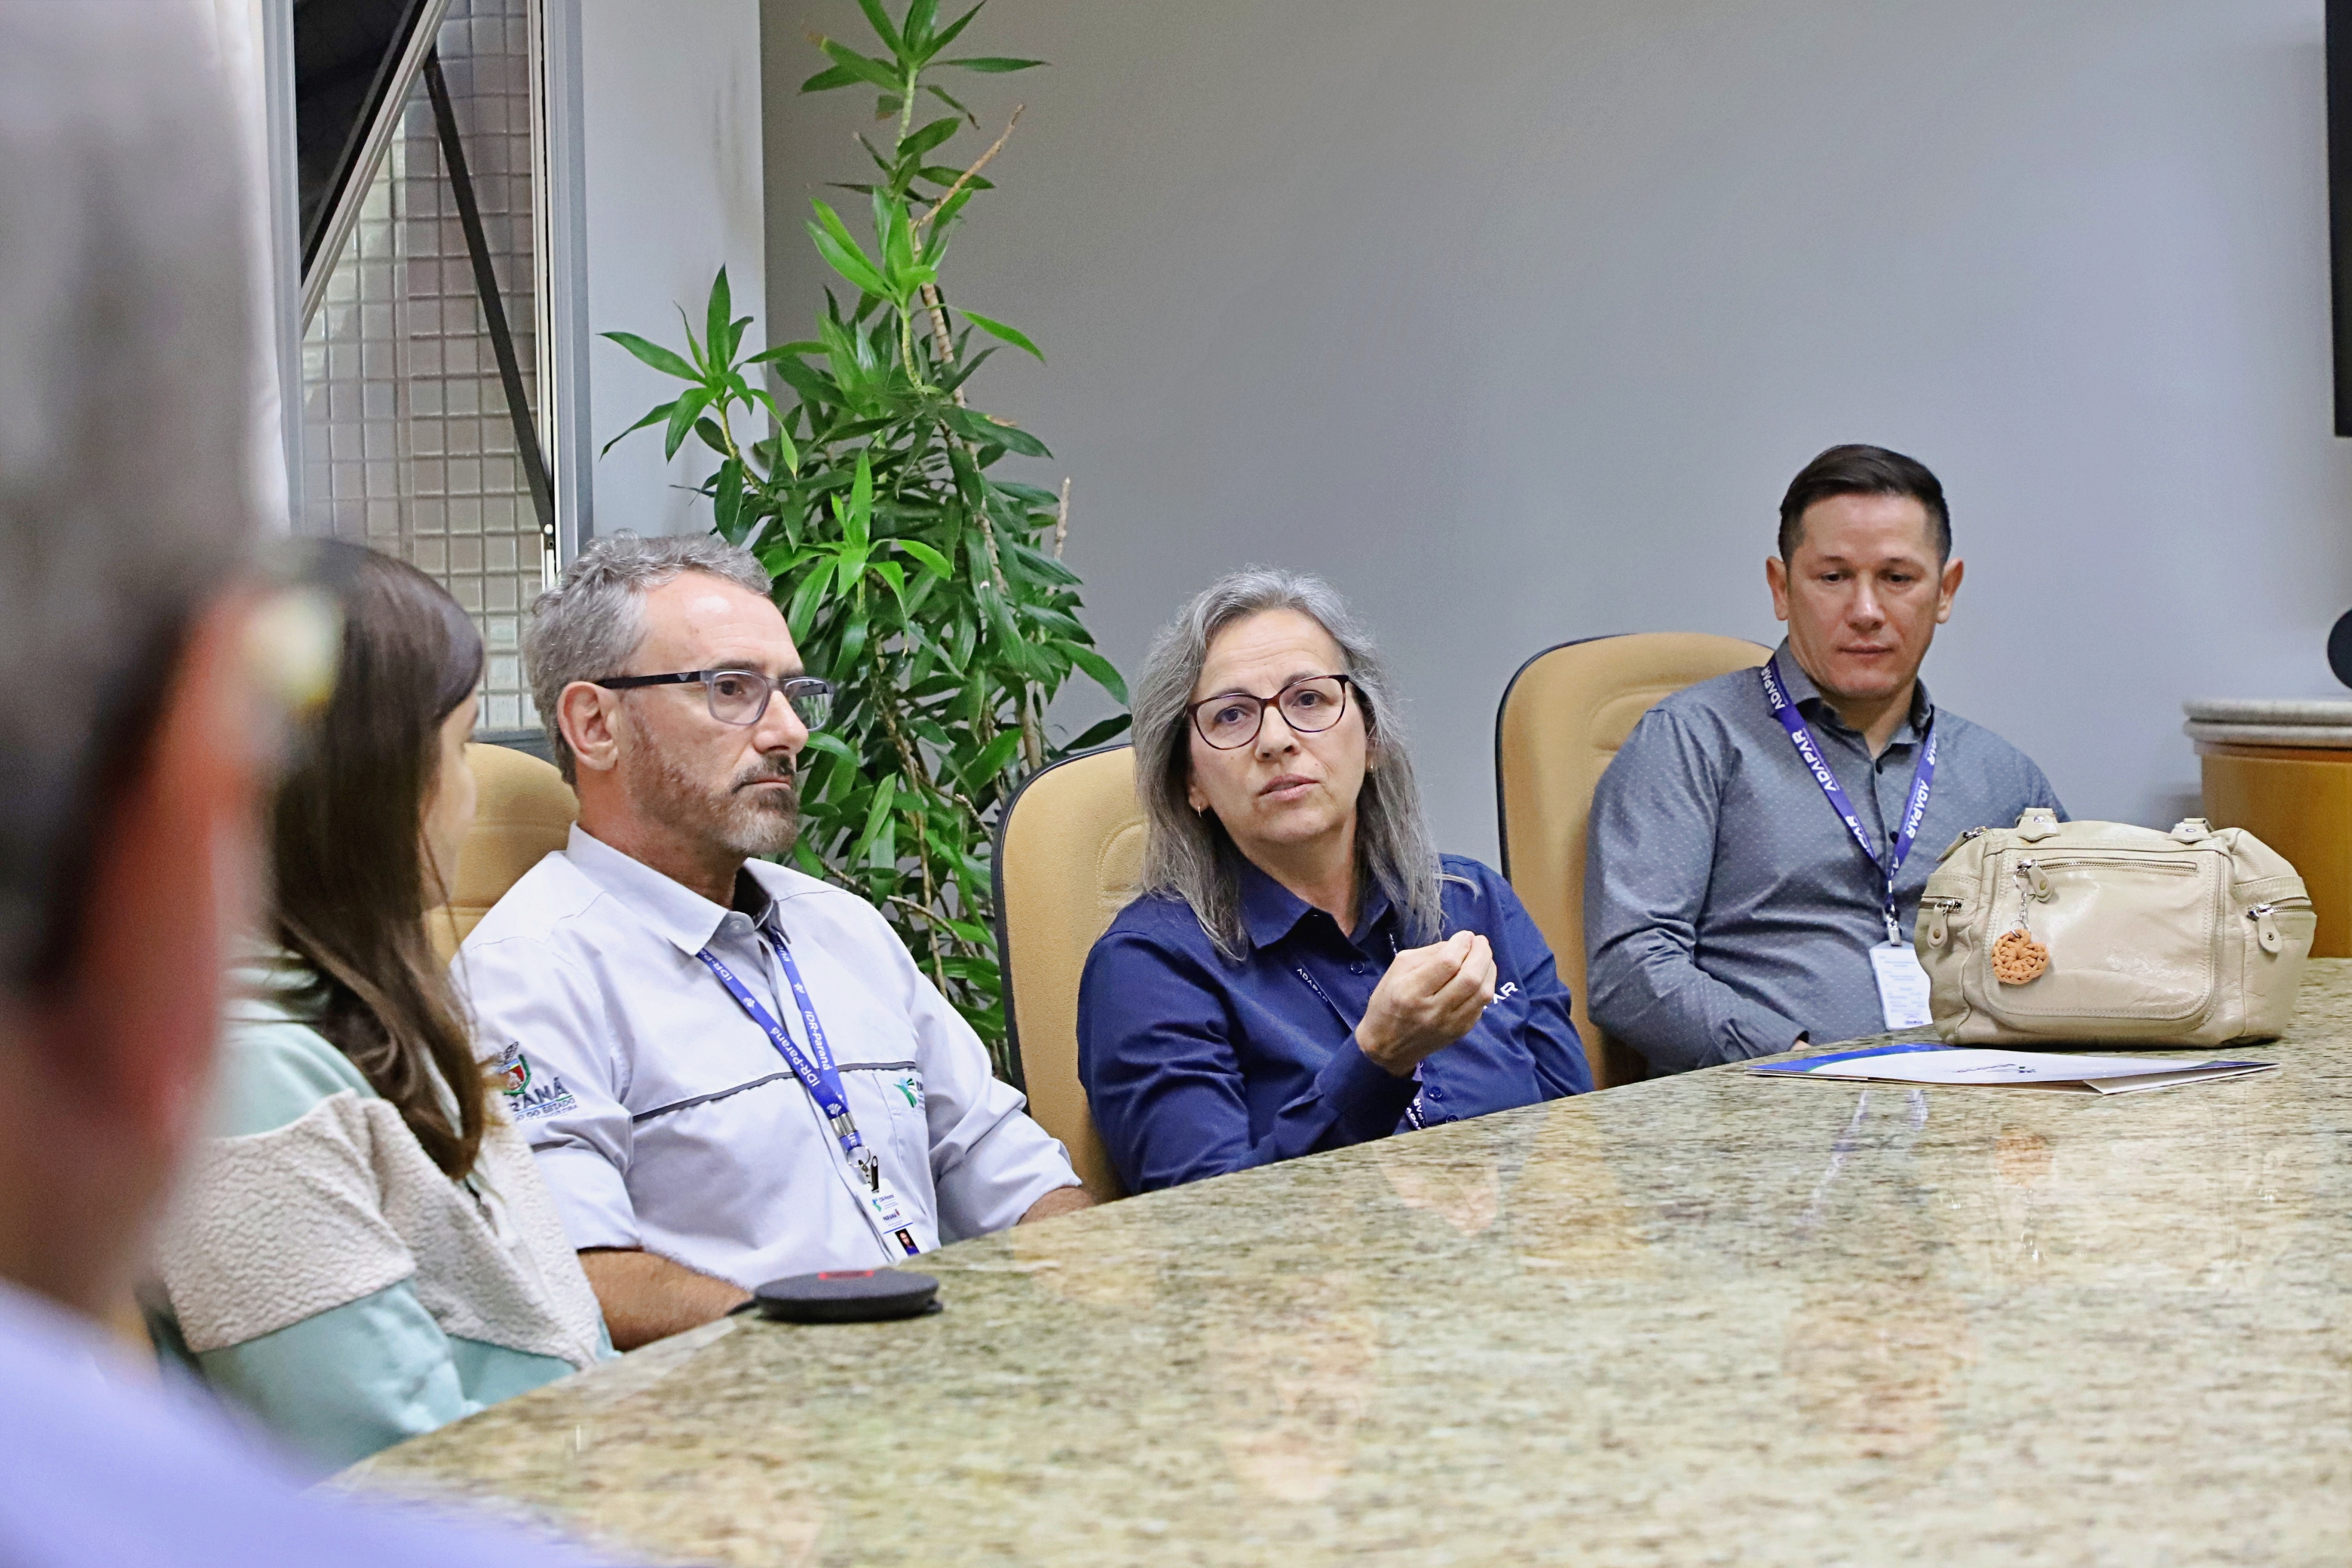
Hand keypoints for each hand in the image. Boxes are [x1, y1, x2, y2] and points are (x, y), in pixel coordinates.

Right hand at [1354, 931, 1497, 1076]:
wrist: (1387, 1045)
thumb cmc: (1387, 1001)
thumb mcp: (1397, 970)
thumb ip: (1428, 954)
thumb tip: (1458, 944)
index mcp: (1411, 991)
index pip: (1447, 963)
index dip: (1462, 944)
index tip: (1466, 935)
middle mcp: (1432, 1010)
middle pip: (1470, 978)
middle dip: (1481, 953)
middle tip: (1480, 941)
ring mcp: (1449, 1024)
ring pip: (1482, 993)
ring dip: (1489, 968)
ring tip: (1484, 955)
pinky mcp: (1460, 1031)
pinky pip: (1482, 1005)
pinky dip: (1486, 985)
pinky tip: (1481, 975)